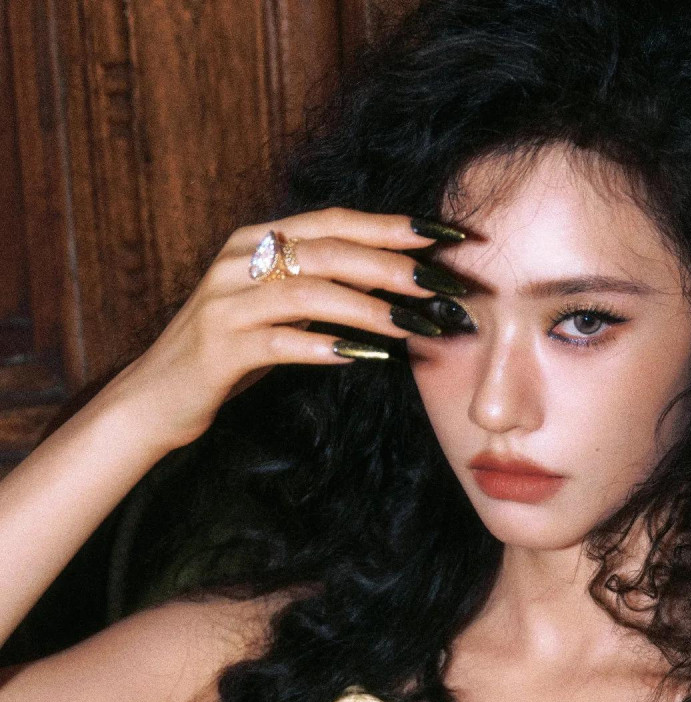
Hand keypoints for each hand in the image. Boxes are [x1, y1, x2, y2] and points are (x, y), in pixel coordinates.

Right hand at [99, 207, 465, 451]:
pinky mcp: (217, 348)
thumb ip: (318, 288)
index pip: (333, 221)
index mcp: (253, 242)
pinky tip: (361, 357)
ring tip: (411, 324)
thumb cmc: (226, 353)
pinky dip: (323, 348)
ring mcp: (224, 303)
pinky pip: (278, 342)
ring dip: (366, 308)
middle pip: (326, 251)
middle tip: (439, 283)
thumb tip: (391, 283)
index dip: (390, 225)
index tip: (442, 234)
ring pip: (306, 292)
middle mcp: (237, 262)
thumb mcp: (272, 310)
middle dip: (390, 265)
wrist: (155, 397)